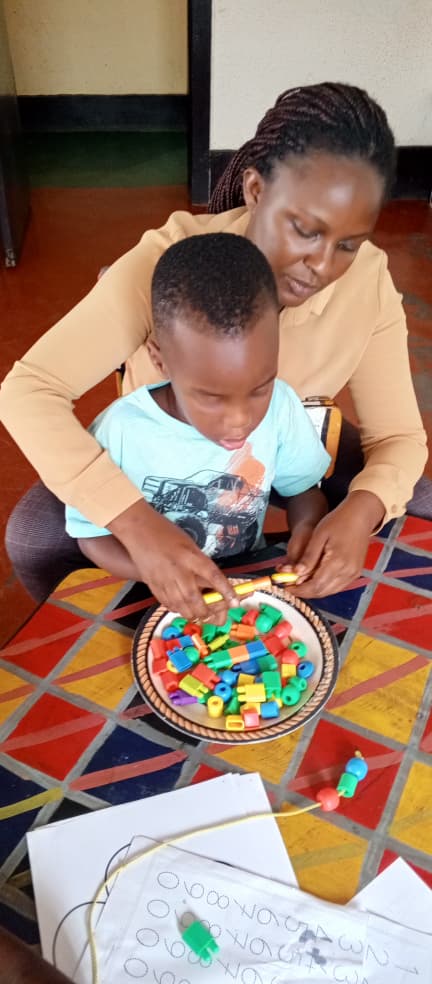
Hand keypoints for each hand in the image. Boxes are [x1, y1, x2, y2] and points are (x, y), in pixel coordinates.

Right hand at [109, 499, 236, 623]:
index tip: (235, 602)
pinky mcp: (153, 586)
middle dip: (207, 612)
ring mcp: (164, 580)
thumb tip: (213, 584)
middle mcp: (178, 570)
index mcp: (191, 557)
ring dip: (193, 614)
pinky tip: (183, 608)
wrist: (139, 531)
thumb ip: (200, 564)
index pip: (213, 577)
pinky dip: (178, 609)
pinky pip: (167, 604)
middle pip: (196, 599)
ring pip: (181, 606)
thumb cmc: (167, 534)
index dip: (226, 592)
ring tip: (200, 615)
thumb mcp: (190, 545)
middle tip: (215, 616)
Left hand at [278, 491, 383, 597]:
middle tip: (291, 587)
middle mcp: (347, 571)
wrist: (361, 515)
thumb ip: (308, 557)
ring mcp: (353, 573)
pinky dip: (325, 586)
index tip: (287, 588)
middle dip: (305, 592)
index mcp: (337, 562)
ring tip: (300, 583)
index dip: (299, 590)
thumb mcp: (319, 536)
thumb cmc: (339, 521)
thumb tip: (296, 573)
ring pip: (330, 591)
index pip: (315, 585)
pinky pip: (338, 586)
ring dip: (314, 590)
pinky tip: (315, 579)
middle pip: (322, 591)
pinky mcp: (355, 572)